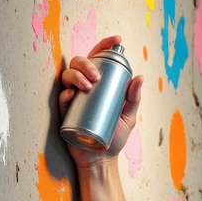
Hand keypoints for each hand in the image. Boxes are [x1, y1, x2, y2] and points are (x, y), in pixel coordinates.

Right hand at [58, 35, 143, 168]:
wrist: (101, 159)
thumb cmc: (114, 137)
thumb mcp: (128, 117)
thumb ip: (133, 99)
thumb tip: (140, 76)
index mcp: (99, 83)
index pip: (99, 57)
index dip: (106, 44)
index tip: (117, 40)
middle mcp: (84, 86)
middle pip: (79, 63)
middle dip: (87, 63)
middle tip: (96, 76)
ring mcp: (73, 98)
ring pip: (67, 76)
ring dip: (76, 76)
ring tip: (87, 87)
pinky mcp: (65, 112)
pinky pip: (61, 98)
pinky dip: (65, 93)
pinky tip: (72, 94)